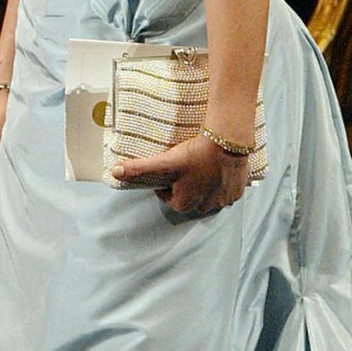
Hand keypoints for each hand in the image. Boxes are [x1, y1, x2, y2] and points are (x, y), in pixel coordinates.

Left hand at [112, 134, 247, 217]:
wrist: (226, 143)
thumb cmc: (194, 154)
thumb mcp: (164, 162)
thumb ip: (139, 168)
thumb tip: (114, 172)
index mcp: (184, 204)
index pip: (169, 196)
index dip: (167, 183)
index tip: (169, 170)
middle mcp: (204, 208)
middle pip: (190, 197)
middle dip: (186, 185)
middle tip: (186, 166)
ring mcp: (223, 201)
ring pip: (209, 196)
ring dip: (205, 185)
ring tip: (202, 167)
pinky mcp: (237, 192)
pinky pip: (227, 191)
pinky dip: (222, 183)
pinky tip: (218, 170)